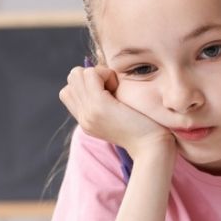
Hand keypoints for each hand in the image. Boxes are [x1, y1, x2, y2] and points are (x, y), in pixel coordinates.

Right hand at [59, 65, 173, 159]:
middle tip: (113, 88)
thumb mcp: (119, 116)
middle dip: (92, 75)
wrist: (152, 147)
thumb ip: (106, 103)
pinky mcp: (100, 106)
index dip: (88, 83)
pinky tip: (118, 86)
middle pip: (72, 79)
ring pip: (77, 74)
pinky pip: (91, 74)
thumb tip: (104, 81)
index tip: (109, 92)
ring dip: (99, 73)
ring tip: (115, 88)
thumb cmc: (145, 129)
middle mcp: (83, 118)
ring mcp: (88, 112)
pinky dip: (105, 73)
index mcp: (86, 121)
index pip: (68, 91)